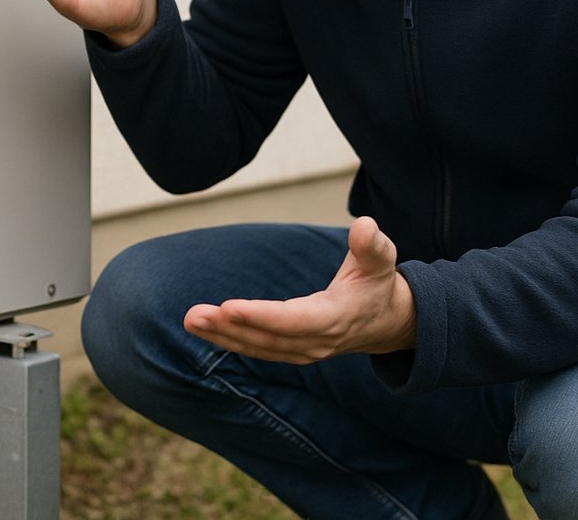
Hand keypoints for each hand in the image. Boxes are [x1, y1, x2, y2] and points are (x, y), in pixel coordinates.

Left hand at [183, 217, 416, 362]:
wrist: (386, 322)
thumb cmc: (378, 283)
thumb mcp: (381, 260)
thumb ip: (372, 245)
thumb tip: (364, 226)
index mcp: (336, 318)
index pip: (294, 320)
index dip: (261, 315)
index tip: (228, 306)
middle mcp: (317, 341)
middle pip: (267, 338)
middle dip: (229, 327)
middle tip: (193, 315)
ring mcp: (304, 351)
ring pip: (258, 347)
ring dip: (222, 335)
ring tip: (190, 320)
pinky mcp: (293, 351)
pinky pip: (258, 348)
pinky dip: (231, 340)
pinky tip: (206, 329)